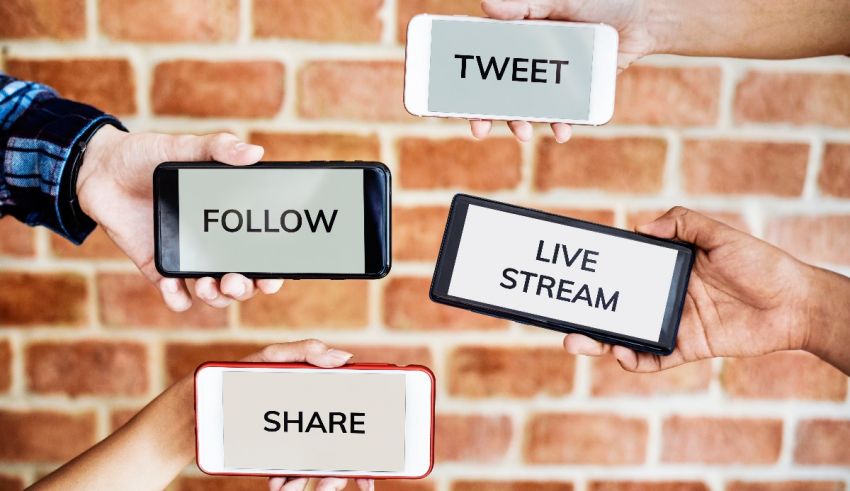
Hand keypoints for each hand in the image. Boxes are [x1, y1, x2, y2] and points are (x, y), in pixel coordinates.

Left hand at [76, 125, 283, 311]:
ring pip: (214, 292)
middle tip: (234, 280)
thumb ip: (219, 148)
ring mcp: (186, 256)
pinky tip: (171, 285)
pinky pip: (175, 295)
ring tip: (206, 284)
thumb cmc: (146, 155)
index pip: (260, 250)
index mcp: (227, 217)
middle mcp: (212, 241)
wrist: (99, 168)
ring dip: (217, 297)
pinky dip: (177, 298)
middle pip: (242, 280)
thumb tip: (255, 153)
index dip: (272, 270)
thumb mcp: (184, 146)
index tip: (273, 276)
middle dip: (245, 289)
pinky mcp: (158, 265)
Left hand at [241, 340, 373, 490]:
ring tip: (294, 488)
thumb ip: (306, 352)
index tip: (370, 467)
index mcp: (321, 393)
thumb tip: (344, 357)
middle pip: (339, 450)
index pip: (353, 415)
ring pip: (315, 467)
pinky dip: (287, 482)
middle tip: (331, 485)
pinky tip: (278, 484)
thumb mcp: (272, 357)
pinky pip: (289, 474)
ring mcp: (295, 438)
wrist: (202, 403)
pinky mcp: (276, 454)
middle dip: (338, 474)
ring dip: (310, 480)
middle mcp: (313, 418)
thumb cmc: (240, 374)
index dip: (367, 441)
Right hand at [470, 0, 662, 141]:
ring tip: (524, 134)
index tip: (451, 98)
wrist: (644, 18)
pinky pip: (560, 111)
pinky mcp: (573, 90)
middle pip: (499, 89)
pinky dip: (559, 123)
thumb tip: (488, 8)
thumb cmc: (602, 0)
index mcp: (517, 32)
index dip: (465, 79)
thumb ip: (527, 4)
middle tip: (479, 129)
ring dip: (520, 122)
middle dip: (487, 112)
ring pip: (527, 105)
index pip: (483, 57)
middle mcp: (530, 56)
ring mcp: (550, 75)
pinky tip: (561, 131)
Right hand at [563, 207, 815, 371]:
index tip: (577, 276)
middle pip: (616, 308)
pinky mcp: (687, 347)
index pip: (624, 273)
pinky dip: (636, 360)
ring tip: (579, 342)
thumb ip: (682, 222)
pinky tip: (622, 355)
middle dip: (587, 317)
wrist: (794, 303)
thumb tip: (641, 228)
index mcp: (667, 268)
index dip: (600, 277)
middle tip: (564, 323)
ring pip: (627, 335)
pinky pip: (654, 357)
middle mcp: (664, 296)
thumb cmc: (760, 263)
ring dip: (601, 341)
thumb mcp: (719, 234)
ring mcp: (673, 323)